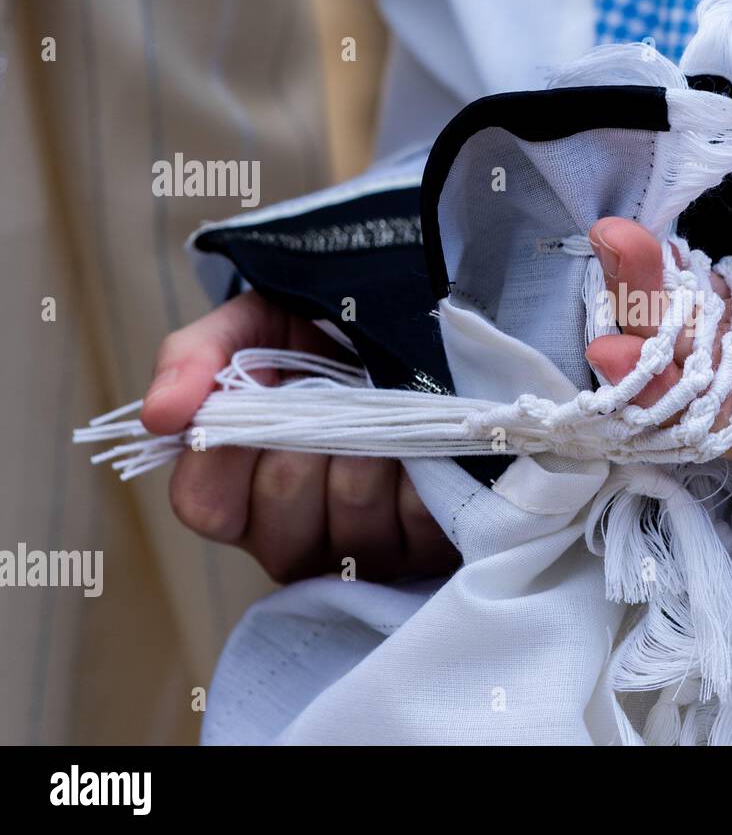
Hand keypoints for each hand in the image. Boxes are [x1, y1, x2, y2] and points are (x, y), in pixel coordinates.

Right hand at [141, 291, 458, 583]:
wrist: (408, 332)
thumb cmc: (317, 342)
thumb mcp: (249, 330)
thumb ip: (193, 358)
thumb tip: (158, 415)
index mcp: (235, 497)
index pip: (205, 506)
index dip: (229, 452)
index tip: (261, 390)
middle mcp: (292, 537)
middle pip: (284, 514)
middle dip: (312, 441)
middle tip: (335, 394)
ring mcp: (358, 552)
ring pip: (354, 519)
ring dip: (372, 450)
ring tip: (385, 410)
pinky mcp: (423, 549)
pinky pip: (420, 522)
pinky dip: (424, 468)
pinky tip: (423, 441)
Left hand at [585, 156, 731, 465]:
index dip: (698, 413)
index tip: (638, 372)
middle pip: (721, 384)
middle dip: (656, 349)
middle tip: (607, 296)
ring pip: (713, 337)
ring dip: (658, 302)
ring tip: (613, 245)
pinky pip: (726, 294)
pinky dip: (682, 273)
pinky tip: (646, 243)